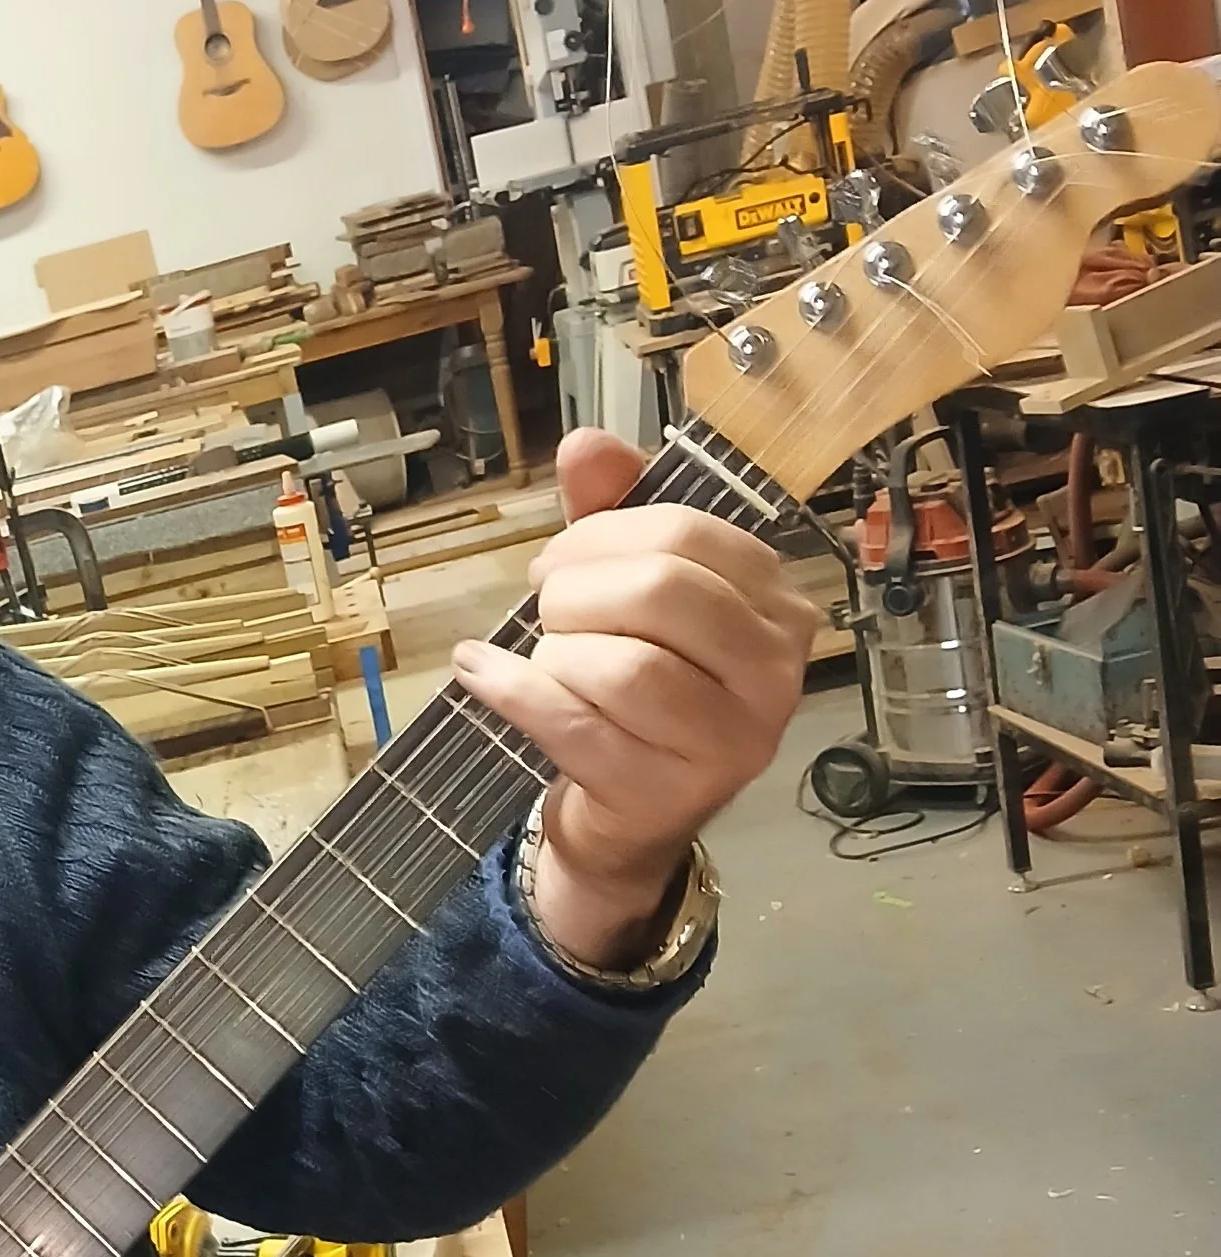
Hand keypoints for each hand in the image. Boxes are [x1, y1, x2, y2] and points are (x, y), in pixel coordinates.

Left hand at [449, 428, 816, 970]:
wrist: (630, 813)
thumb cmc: (638, 684)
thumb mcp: (628, 586)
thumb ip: (612, 510)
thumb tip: (585, 443)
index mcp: (774, 603)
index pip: (687, 532)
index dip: (601, 534)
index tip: (561, 561)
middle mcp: (773, 672)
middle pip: (660, 592)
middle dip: (576, 590)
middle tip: (547, 607)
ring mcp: (729, 742)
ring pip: (623, 667)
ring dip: (555, 651)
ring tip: (543, 655)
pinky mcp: (668, 794)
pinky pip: (576, 725)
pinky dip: (515, 692)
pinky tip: (482, 674)